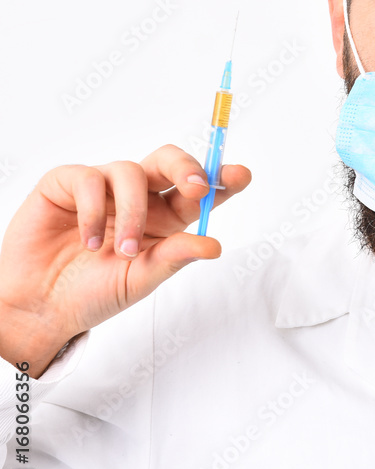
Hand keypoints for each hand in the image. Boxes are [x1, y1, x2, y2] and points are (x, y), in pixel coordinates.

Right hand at [0, 144, 250, 375]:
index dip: (221, 179)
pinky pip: (90, 178)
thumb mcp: (141, 280)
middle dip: (187, 167)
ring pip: (131, 171)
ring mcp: (103, 186)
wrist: (40, 306)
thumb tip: (215, 244)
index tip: (240, 176)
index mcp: (165, 218)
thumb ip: (175, 258)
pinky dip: (93, 211)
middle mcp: (139, 196)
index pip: (199, 192)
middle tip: (196, 188)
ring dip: (133, 212)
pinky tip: (89, 240)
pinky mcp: (68, 183)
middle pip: (169, 162)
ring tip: (123, 250)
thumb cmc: (94, 293)